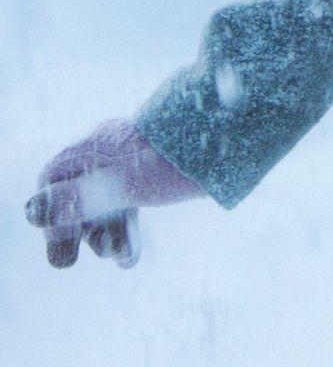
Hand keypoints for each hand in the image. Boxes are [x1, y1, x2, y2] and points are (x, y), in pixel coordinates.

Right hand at [25, 117, 207, 268]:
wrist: (237, 132)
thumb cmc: (177, 159)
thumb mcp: (125, 185)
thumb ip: (78, 199)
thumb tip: (33, 211)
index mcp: (97, 146)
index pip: (54, 178)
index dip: (51, 212)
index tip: (62, 240)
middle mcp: (113, 150)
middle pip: (79, 194)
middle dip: (76, 232)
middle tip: (67, 262)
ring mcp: (137, 160)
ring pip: (108, 202)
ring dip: (105, 235)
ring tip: (119, 260)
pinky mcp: (160, 170)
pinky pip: (132, 201)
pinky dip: (127, 228)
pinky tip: (131, 254)